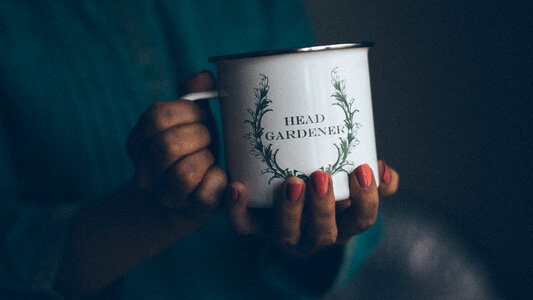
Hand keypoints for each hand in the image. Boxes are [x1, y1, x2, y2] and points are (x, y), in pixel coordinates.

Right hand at [126, 70, 226, 220]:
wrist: (195, 197)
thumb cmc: (195, 149)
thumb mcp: (191, 119)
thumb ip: (192, 94)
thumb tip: (204, 76)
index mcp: (139, 143)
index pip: (157, 116)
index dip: (187, 112)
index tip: (201, 116)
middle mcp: (145, 172)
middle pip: (168, 145)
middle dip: (199, 135)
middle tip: (209, 138)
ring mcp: (166, 195)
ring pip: (183, 173)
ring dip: (206, 159)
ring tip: (210, 158)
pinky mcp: (191, 210)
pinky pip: (204, 193)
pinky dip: (217, 179)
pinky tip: (218, 175)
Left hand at [226, 161, 398, 255]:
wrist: (283, 196)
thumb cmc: (324, 189)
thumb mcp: (351, 185)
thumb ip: (374, 181)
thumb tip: (384, 169)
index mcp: (341, 225)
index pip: (361, 221)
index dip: (365, 200)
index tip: (362, 170)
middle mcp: (312, 235)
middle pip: (323, 234)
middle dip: (323, 208)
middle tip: (320, 176)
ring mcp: (282, 233)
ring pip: (286, 233)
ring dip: (289, 211)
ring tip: (291, 182)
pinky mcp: (253, 226)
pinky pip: (243, 225)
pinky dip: (238, 209)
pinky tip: (238, 187)